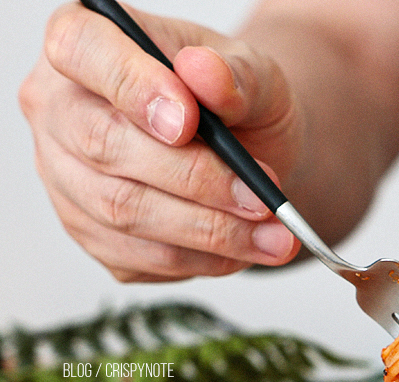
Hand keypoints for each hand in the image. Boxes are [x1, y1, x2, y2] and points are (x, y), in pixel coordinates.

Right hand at [19, 3, 301, 281]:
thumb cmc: (237, 103)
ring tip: (276, 237)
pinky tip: (247, 250)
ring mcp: (68, 179)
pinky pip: (143, 258)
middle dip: (195, 181)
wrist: (252, 154)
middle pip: (104, 146)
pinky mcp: (95, 237)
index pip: (80, 49)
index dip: (133, 87)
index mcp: (82, 40)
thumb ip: (235, 73)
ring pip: (124, 213)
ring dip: (211, 234)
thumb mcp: (254, 72)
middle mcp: (59, 110)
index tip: (190, 122)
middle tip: (261, 200)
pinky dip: (205, 260)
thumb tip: (207, 75)